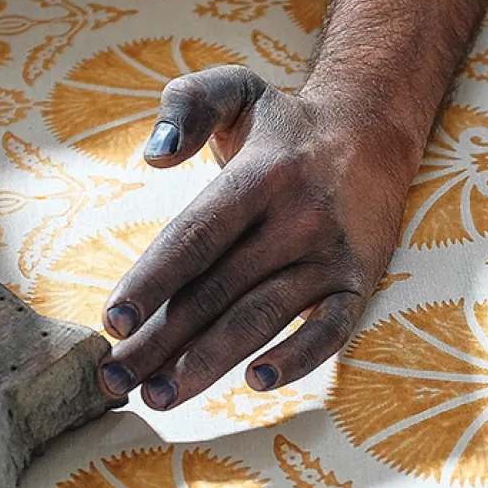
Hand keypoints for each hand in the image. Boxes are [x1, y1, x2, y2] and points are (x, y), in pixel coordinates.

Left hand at [97, 66, 419, 408]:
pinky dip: (299, 359)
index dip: (151, 281)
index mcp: (259, 175)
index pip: (195, 237)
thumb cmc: (284, 126)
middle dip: (160, 342)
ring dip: (206, 365)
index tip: (112, 322)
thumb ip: (187, 106)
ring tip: (158, 397)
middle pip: (215, 292)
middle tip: (112, 380)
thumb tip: (154, 156)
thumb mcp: (237, 91)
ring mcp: (328, 256)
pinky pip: (330, 330)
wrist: (375, 132)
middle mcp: (296, 218)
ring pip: (260, 319)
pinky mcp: (356, 284)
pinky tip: (256, 384)